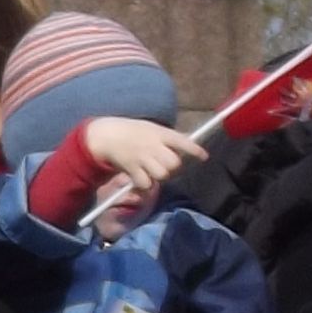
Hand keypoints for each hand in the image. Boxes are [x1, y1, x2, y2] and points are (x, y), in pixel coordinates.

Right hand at [80, 117, 198, 194]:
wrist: (108, 135)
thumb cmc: (133, 131)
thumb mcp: (153, 128)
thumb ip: (170, 137)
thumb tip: (189, 141)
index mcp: (161, 133)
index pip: (183, 141)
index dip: (194, 150)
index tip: (204, 157)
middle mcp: (153, 146)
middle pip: (174, 163)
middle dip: (173, 167)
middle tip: (166, 166)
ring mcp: (142, 158)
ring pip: (162, 175)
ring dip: (160, 176)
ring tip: (153, 171)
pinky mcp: (132, 169)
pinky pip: (146, 183)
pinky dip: (146, 184)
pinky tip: (141, 178)